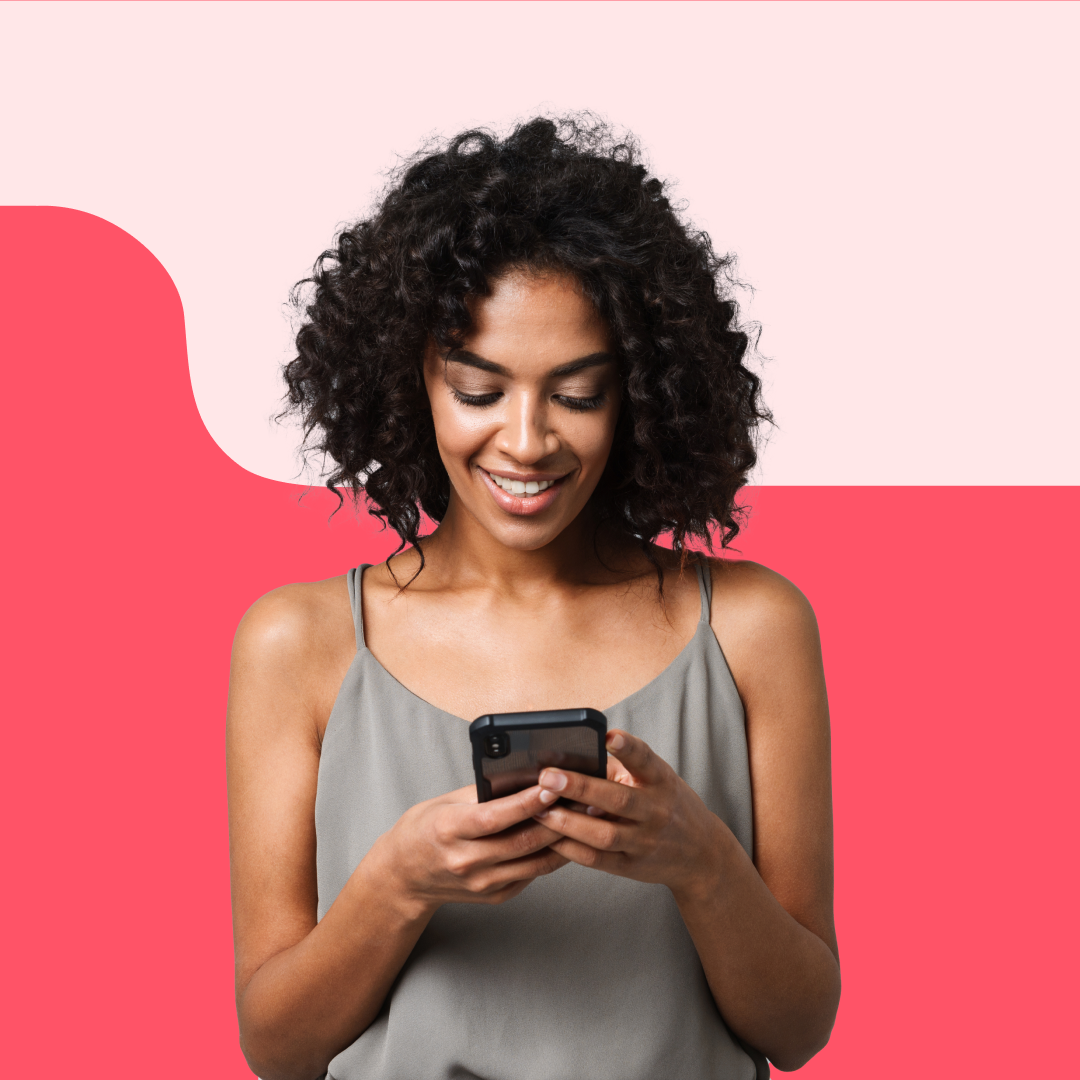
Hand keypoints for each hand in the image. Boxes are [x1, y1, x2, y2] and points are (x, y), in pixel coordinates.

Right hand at [363, 784, 568, 916]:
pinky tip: (566, 838)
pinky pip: (531, 875)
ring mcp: (481, 883)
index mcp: (449, 830)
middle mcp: (466, 861)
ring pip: (534, 862)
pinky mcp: (494, 896)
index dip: (527, 802)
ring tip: (585, 817)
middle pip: (522, 841)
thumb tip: (525, 778)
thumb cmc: (425, 830)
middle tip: (583, 799)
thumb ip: (484, 793)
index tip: (552, 785)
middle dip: (558, 819)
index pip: (495, 817)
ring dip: (563, 840)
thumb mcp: (446, 802)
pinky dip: (551, 856)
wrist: (404, 876)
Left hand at [534, 731, 728, 899]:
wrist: (701, 853)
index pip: (646, 760)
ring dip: (568, 823)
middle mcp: (657, 811)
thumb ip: (620, 768)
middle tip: (547, 777)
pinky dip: (571, 849)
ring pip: (604, 835)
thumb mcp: (656, 779)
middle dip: (580, 788)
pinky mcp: (632, 866)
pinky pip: (597, 860)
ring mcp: (645, 842)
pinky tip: (549, 837)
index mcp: (661, 781)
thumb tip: (571, 756)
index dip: (628, 748)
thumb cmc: (668, 804)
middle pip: (618, 800)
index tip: (609, 736)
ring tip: (539, 809)